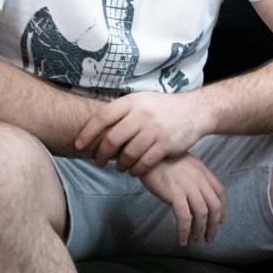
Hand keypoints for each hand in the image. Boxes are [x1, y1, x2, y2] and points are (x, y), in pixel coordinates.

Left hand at [75, 92, 202, 175]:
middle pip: (112, 139)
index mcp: (132, 102)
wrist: (193, 111)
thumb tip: (94, 127)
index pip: (102, 118)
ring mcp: (154, 130)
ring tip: (118, 167)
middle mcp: (142, 114)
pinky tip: (134, 170)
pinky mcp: (165, 144)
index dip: (87, 133)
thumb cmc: (162, 108)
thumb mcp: (141, 101)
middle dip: (101, 155)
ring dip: (119, 165)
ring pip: (127, 154)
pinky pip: (144, 163)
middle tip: (98, 162)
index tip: (78, 145)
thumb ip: (122, 112)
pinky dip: (136, 170)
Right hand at [140, 153, 225, 246]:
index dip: (222, 209)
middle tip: (209, 238)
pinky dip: (185, 231)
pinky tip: (182, 240)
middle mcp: (199, 179)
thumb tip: (191, 198)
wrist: (147, 153)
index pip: (219, 192)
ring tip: (194, 242)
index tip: (219, 221)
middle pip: (214, 206)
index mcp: (202, 171)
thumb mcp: (184, 165)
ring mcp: (188, 186)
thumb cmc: (161, 159)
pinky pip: (185, 217)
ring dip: (199, 231)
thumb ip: (192, 179)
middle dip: (213, 225)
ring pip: (202, 214)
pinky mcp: (175, 194)